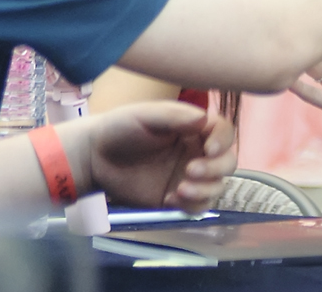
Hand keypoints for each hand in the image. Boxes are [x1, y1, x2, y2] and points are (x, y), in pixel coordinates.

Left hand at [82, 101, 236, 212]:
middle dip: (216, 169)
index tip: (210, 148)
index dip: (223, 140)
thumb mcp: (146, 115)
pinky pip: (198, 206)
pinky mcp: (177, 198)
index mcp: (193, 128)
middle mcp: (196, 151)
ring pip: (217, 186)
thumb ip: (176, 116)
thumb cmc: (120, 128)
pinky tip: (171, 198)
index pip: (224, 132)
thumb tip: (205, 120)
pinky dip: (192, 205)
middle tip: (191, 171)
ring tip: (180, 189)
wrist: (94, 157)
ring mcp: (188, 176)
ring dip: (205, 189)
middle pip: (227, 162)